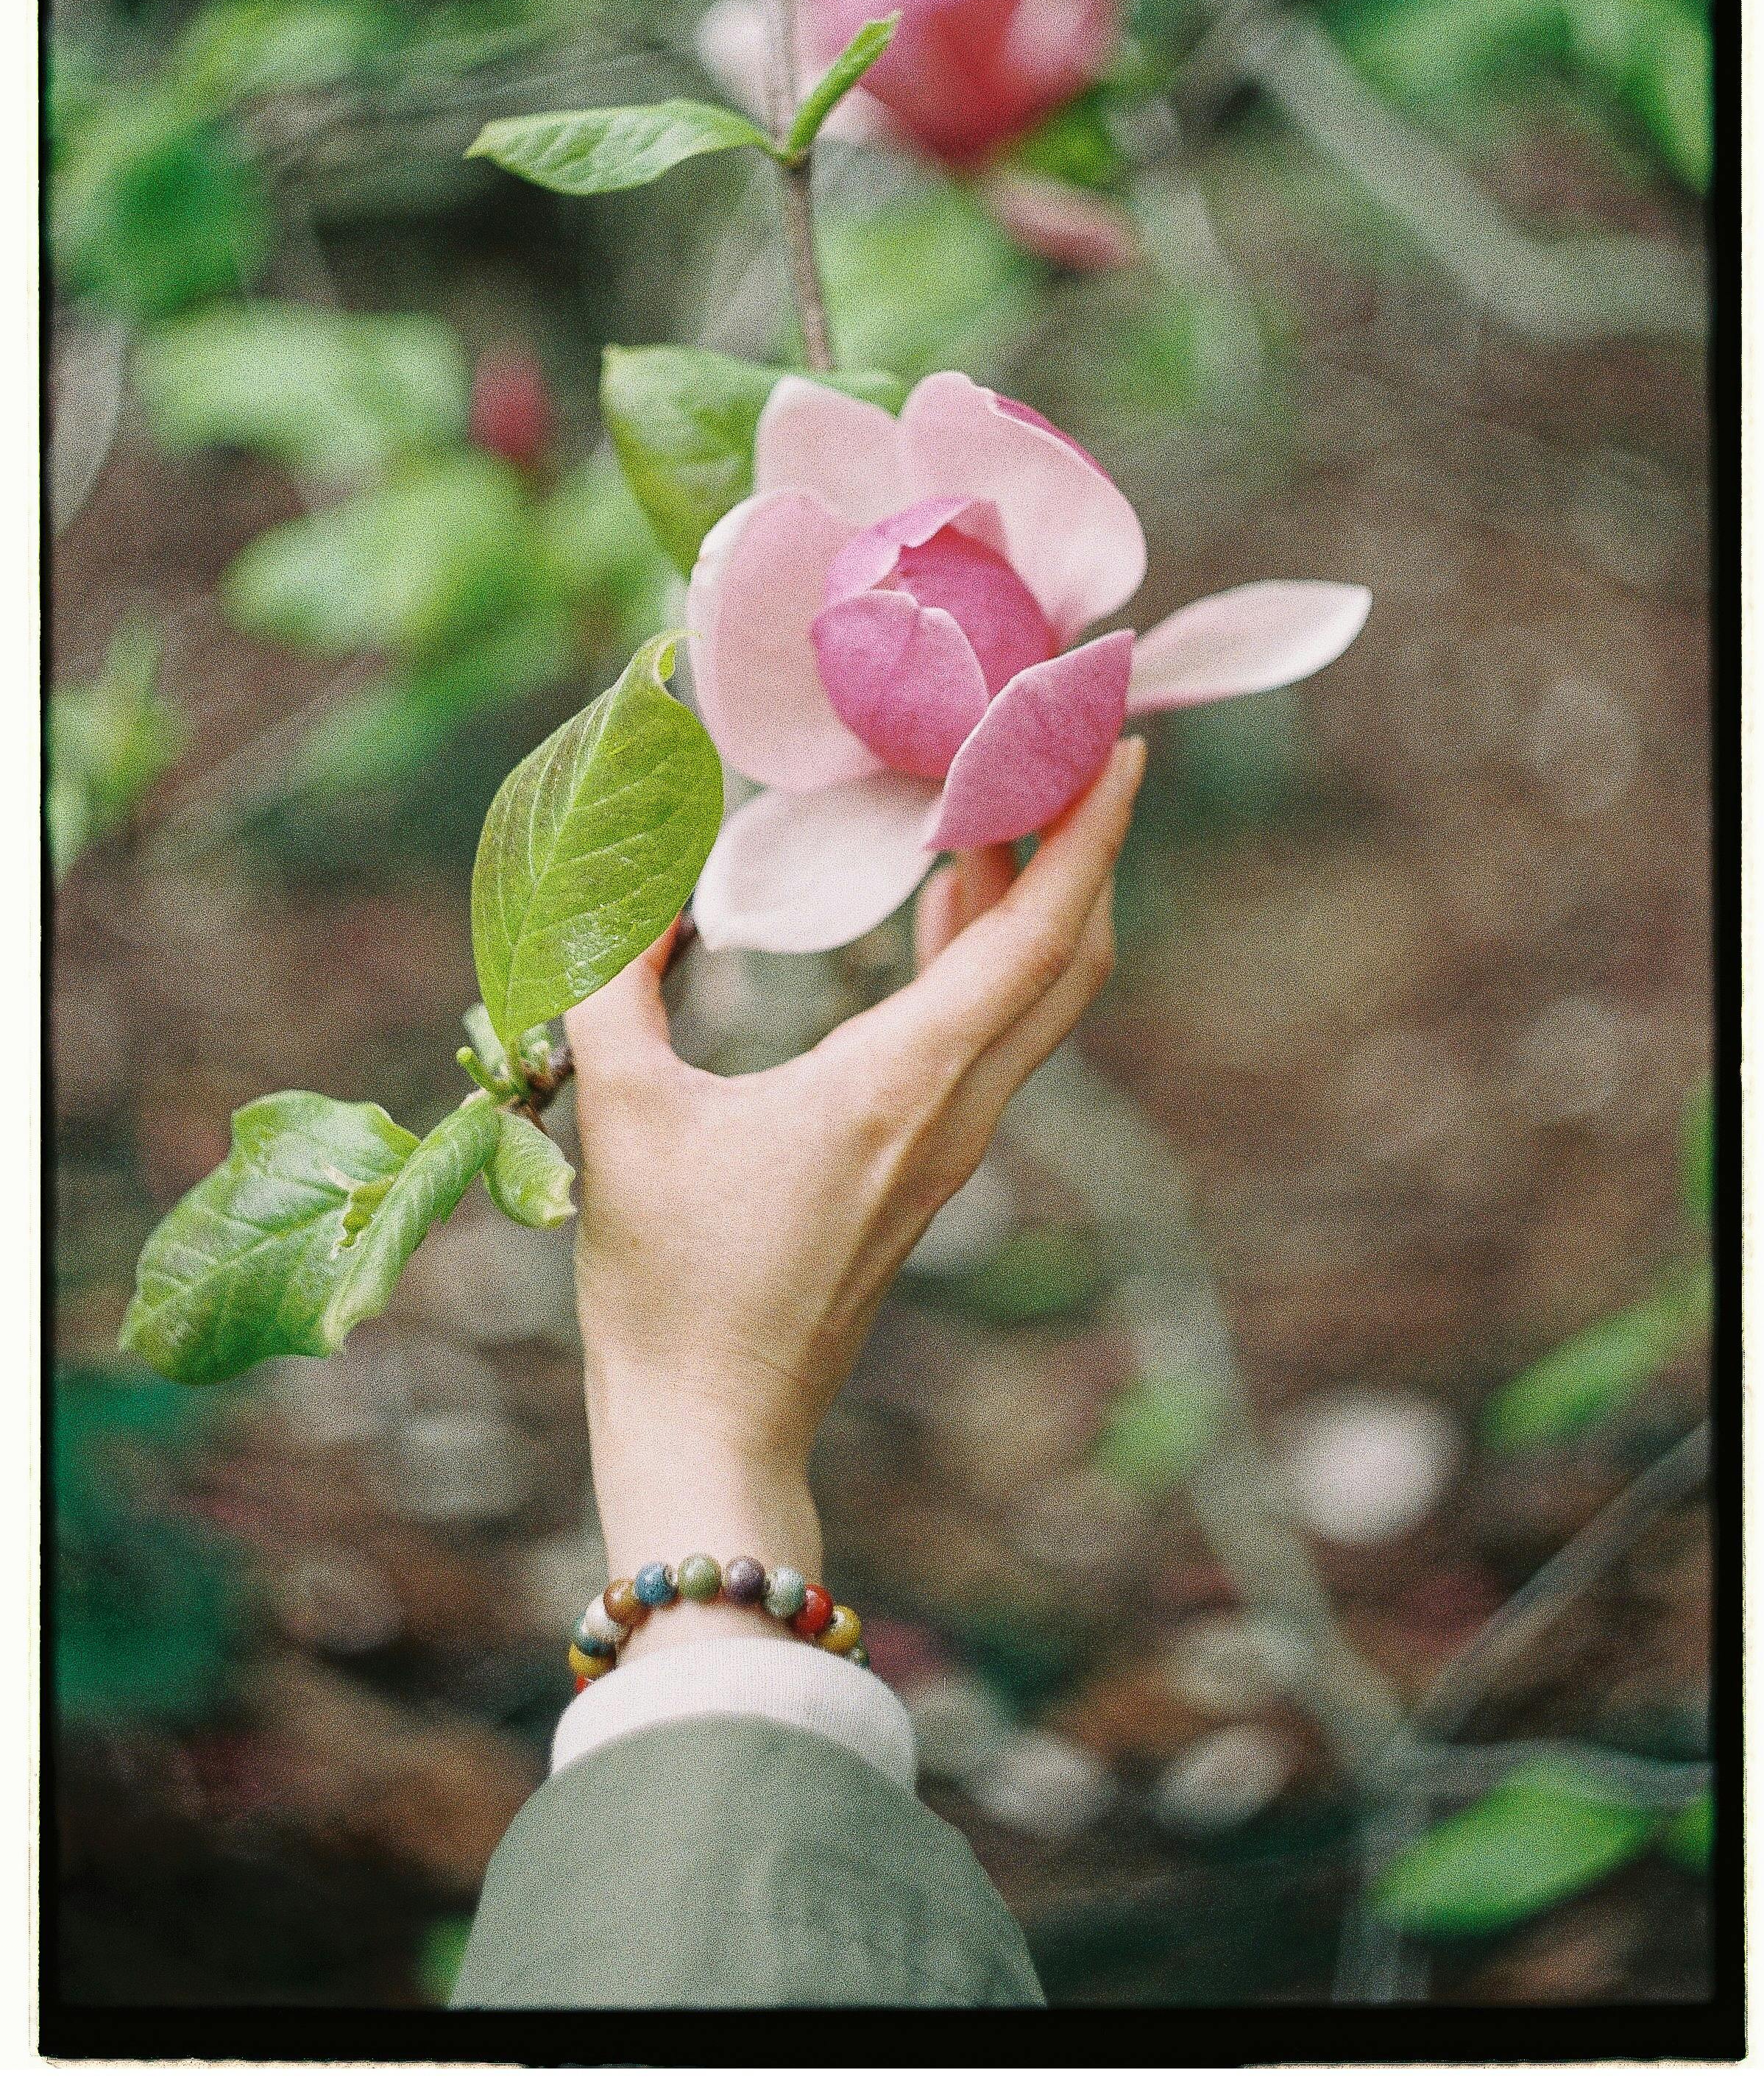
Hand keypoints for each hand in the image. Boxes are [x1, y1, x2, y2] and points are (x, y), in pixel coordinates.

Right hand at [564, 738, 1145, 1653]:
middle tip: (1061, 743)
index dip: (1088, 832)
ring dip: (1036, 894)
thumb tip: (628, 890)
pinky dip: (989, 951)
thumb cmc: (665, 1283)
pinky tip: (947, 901)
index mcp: (900, 1083)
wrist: (709, 1429)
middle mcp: (952, 1109)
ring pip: (1036, 999)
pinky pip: (991, 1034)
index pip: (1034, 936)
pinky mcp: (923, 1166)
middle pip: (1066, 958)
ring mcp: (947, 1144)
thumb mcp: (621, 1111)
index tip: (1122, 742)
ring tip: (1002, 794)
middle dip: (1081, 842)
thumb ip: (616, 983)